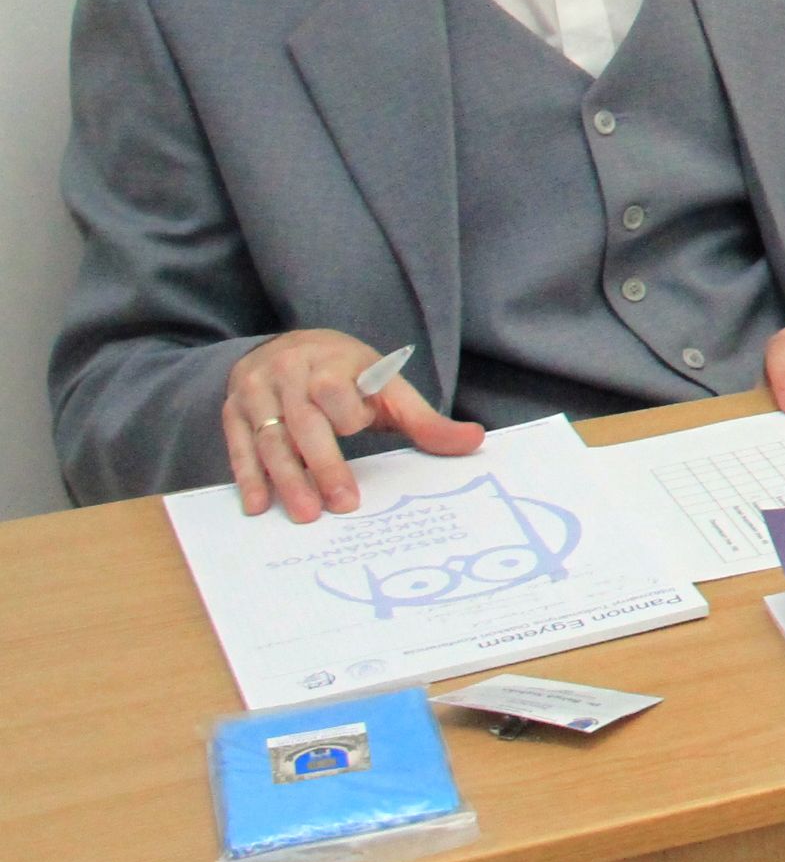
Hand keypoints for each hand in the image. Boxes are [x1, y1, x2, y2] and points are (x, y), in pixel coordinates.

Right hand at [224, 330, 484, 522]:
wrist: (292, 346)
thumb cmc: (350, 375)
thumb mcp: (389, 388)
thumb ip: (425, 420)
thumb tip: (474, 441)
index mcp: (332, 361)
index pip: (333, 390)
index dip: (347, 412)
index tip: (359, 428)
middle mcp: (289, 372)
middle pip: (303, 422)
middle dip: (322, 464)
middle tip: (341, 505)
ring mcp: (256, 391)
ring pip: (270, 438)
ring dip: (285, 479)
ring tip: (304, 515)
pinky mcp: (232, 410)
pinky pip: (238, 446)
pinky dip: (247, 477)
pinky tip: (258, 505)